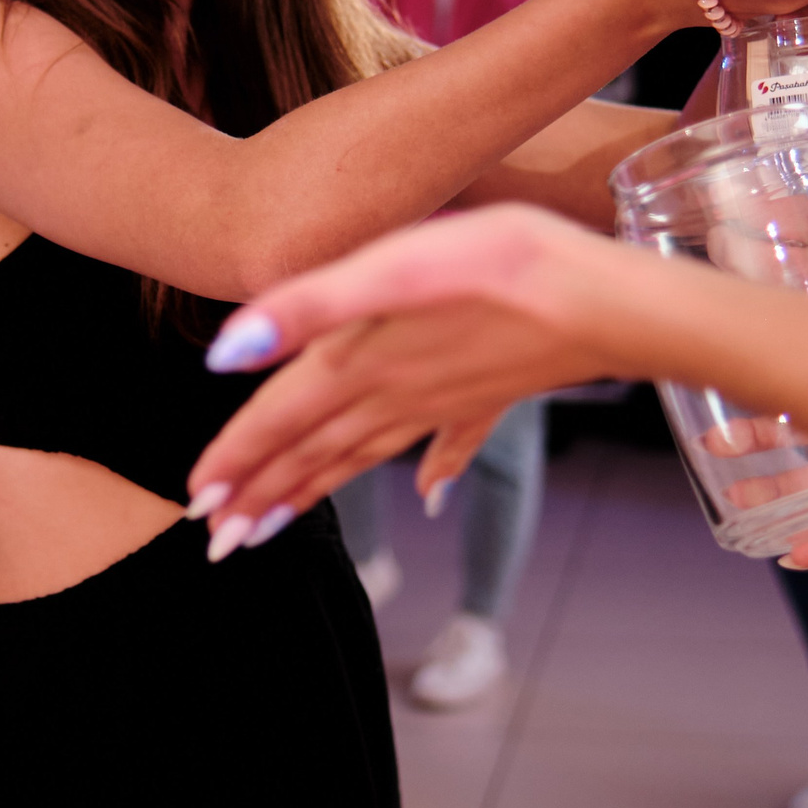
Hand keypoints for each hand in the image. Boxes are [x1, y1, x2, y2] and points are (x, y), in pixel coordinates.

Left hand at [188, 208, 626, 539]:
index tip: (196, 503)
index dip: (234, 457)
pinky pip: (449, 444)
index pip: (278, 419)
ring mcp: (445, 402)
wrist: (611, 302)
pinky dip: (433, 471)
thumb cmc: (508, 268)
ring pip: (364, 456)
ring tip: (279, 524)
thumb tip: (225, 353)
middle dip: (263, 496)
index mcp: (362, 363)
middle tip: (218, 543)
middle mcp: (397, 394)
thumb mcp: (395, 265)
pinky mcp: (491, 394)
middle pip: (313, 453)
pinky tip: (430, 491)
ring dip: (316, 490)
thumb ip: (308, 308)